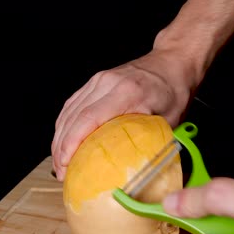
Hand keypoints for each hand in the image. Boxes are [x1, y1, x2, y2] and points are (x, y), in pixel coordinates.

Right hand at [51, 48, 202, 180]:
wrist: (173, 62)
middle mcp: (108, 83)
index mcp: (127, 92)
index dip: (72, 142)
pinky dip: (65, 125)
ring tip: (59, 161)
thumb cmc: (174, 90)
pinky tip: (63, 141)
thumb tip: (137, 170)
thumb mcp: (169, 120)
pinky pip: (72, 104)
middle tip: (61, 171)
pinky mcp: (95, 82)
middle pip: (73, 116)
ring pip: (69, 111)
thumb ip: (151, 142)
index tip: (65, 162)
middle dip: (61, 146)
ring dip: (60, 138)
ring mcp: (99, 80)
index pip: (89, 118)